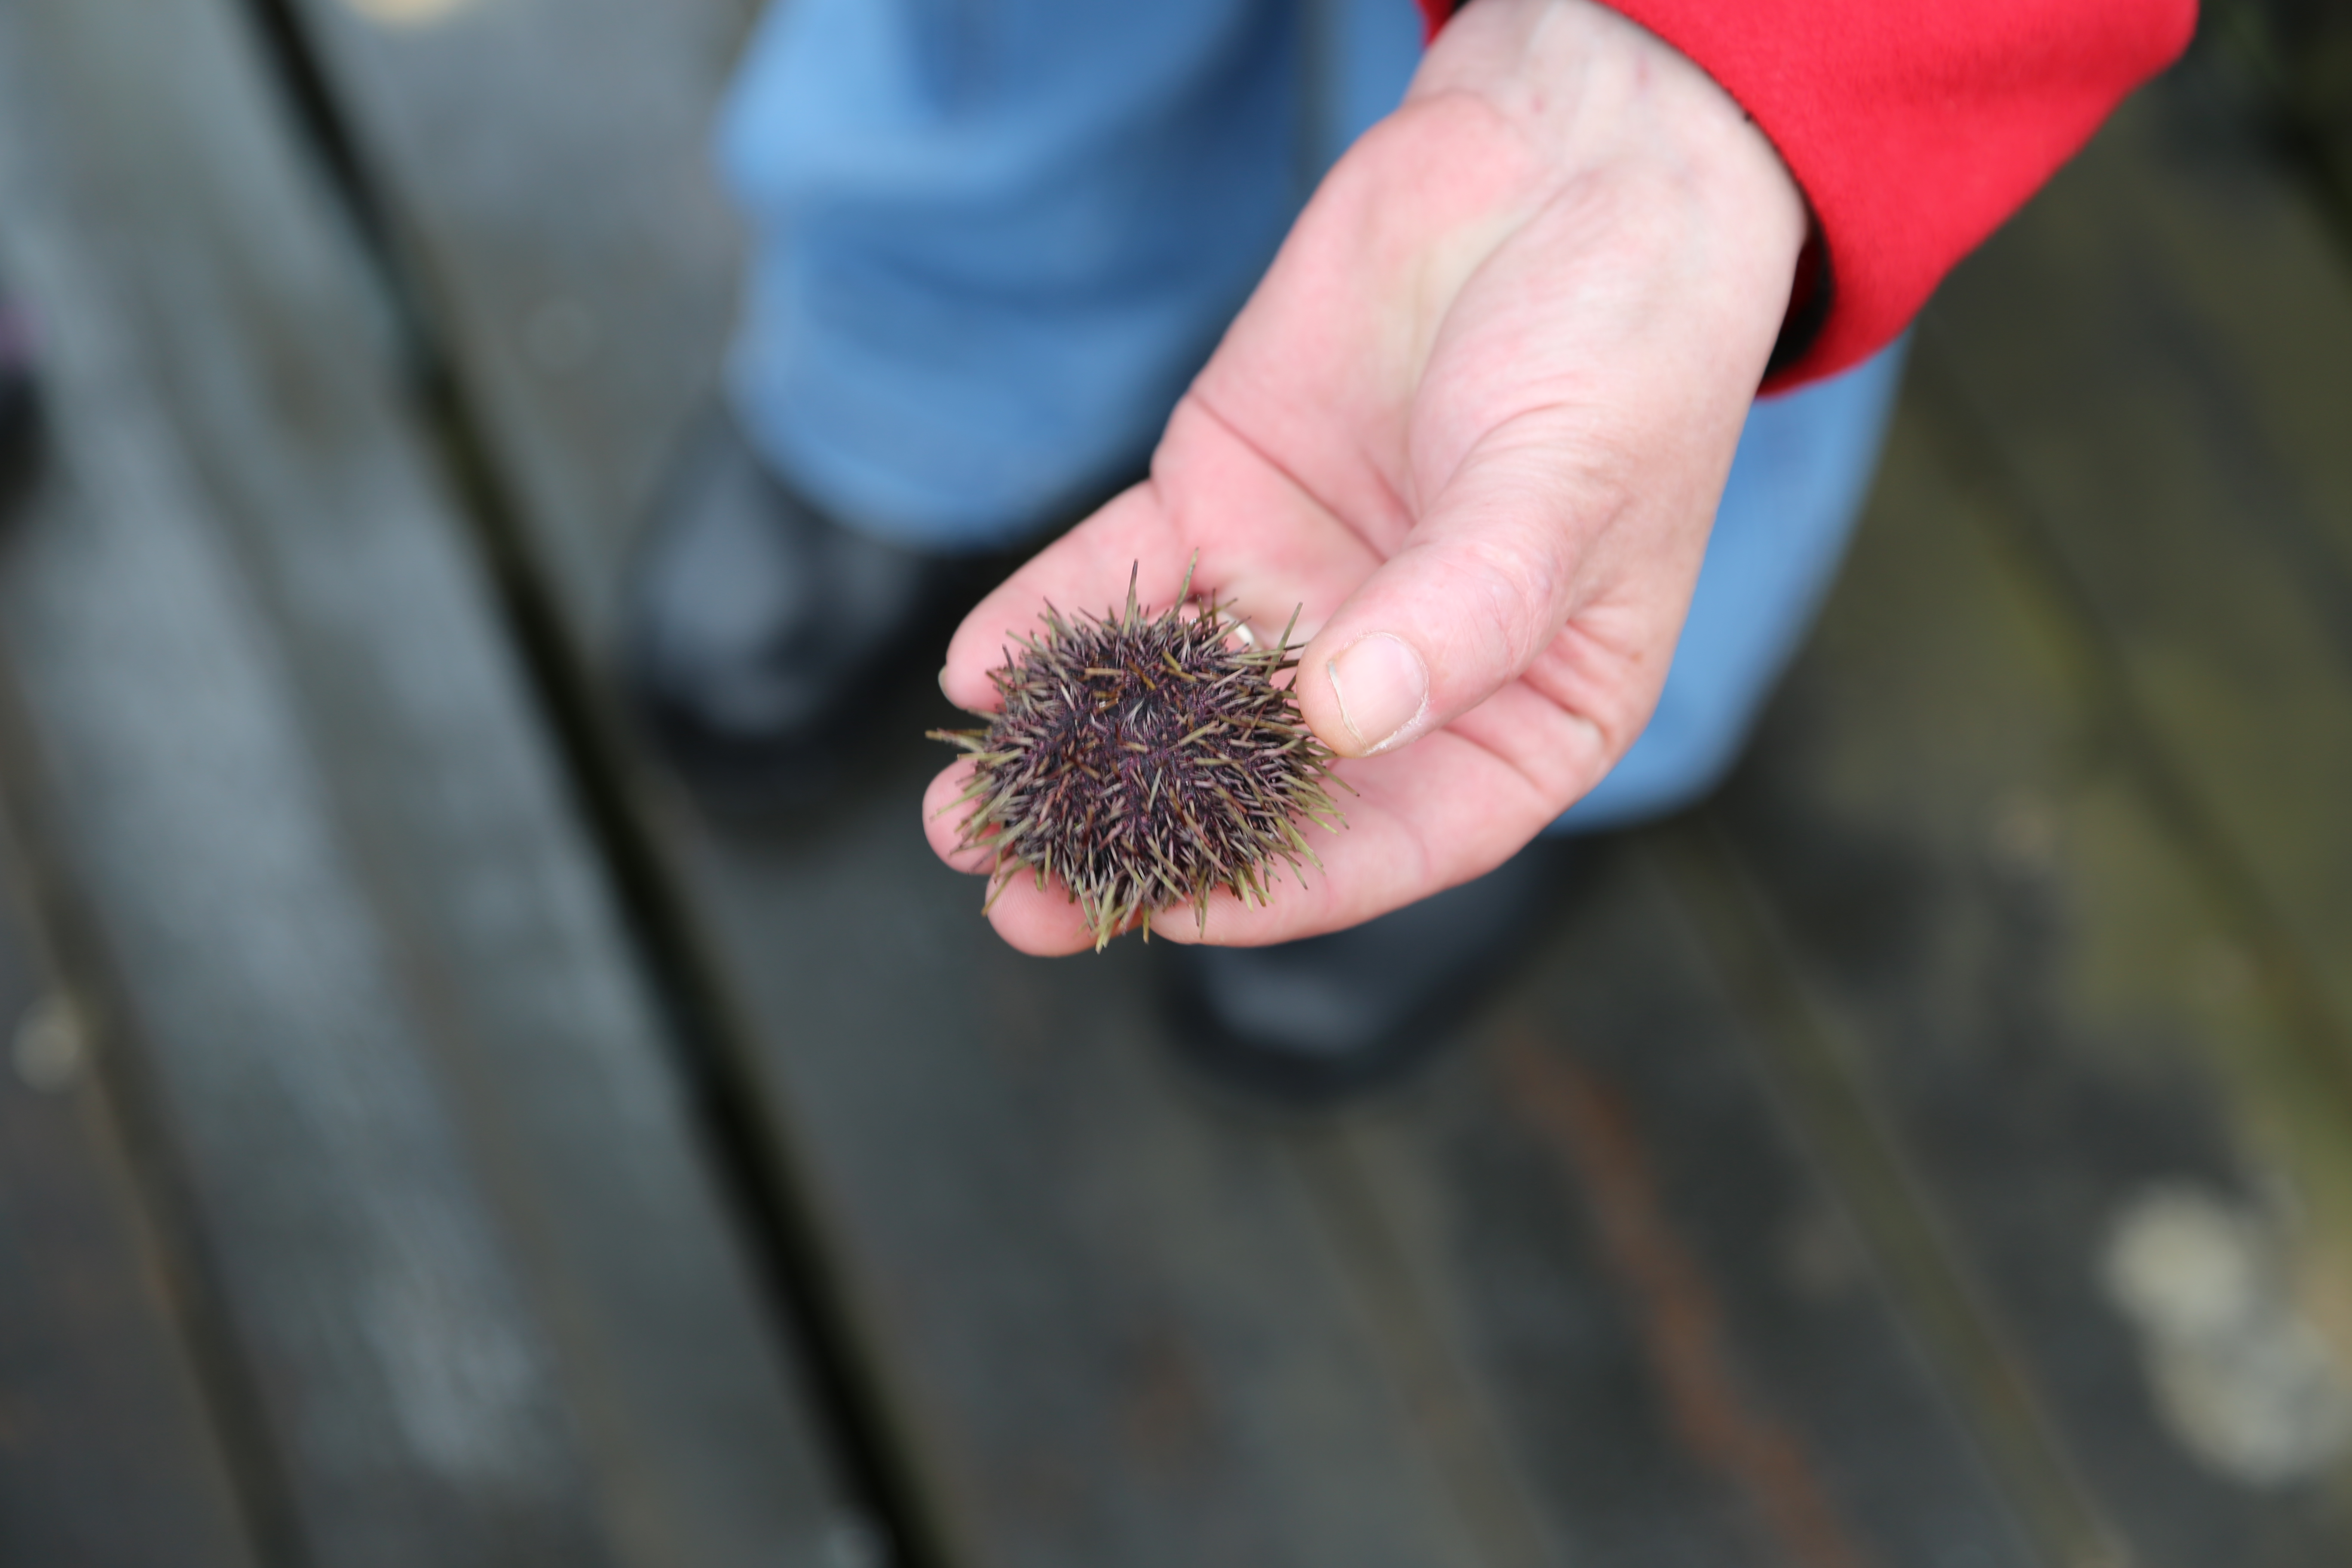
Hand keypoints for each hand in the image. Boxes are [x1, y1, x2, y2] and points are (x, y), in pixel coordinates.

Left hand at [925, 0, 1805, 954]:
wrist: (1567, 159)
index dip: (1284, 888)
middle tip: (1018, 903)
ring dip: (1065, 760)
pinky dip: (1048, 620)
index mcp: (1518, 715)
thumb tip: (1341, 722)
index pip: (1396, 839)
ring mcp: (1299, 587)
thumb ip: (1456, 613)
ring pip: (1169, 700)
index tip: (1167, 917)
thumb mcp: (1563, 490)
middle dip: (1134, 849)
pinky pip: (1123, 574)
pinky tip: (977, 668)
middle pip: (1256, 791)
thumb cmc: (1624, 344)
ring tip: (956, 820)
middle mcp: (1395, 675)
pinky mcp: (1224, 496)